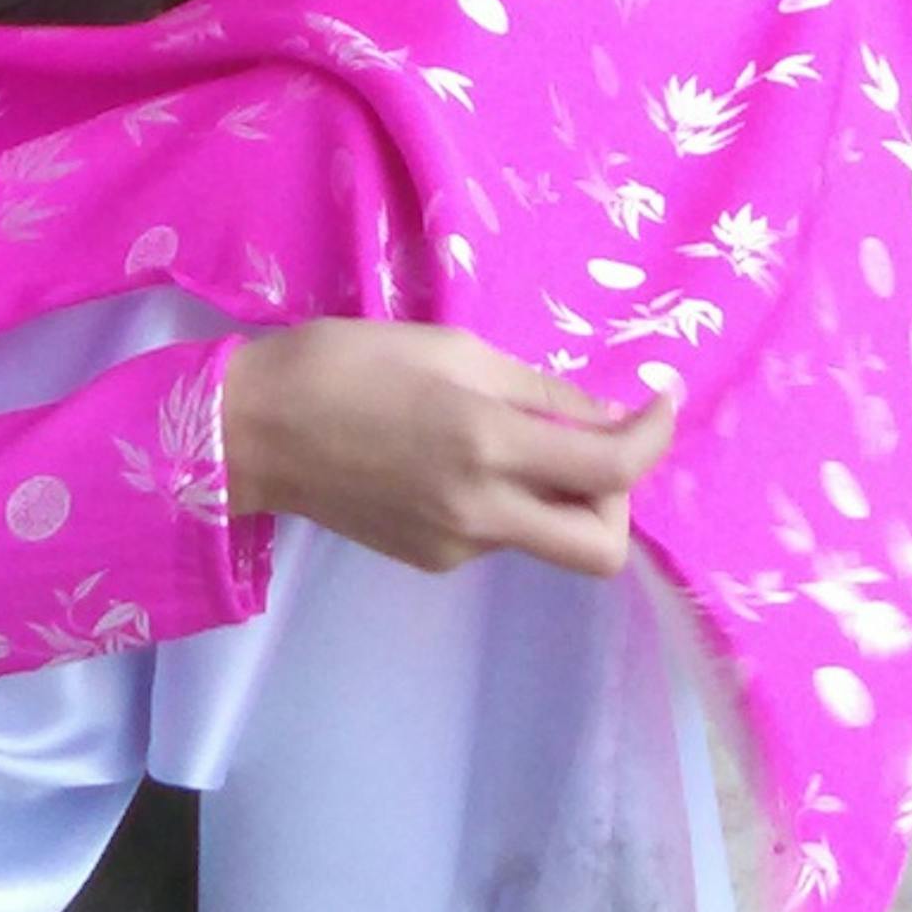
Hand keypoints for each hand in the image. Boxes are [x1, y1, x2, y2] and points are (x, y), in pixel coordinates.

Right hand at [220, 318, 676, 577]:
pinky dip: (504, 501)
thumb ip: (539, 392)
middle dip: (617, 501)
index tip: (659, 400)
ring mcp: (455, 547)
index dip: (654, 435)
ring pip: (547, 538)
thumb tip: (609, 417)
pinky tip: (451, 460)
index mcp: (487, 443)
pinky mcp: (432, 562)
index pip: (612, 469)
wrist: (252, 429)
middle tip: (588, 448)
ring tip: (496, 434)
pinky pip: (500, 536)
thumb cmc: (347, 363)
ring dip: (553, 494)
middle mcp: (481, 511)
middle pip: (602, 549)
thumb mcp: (452, 349)